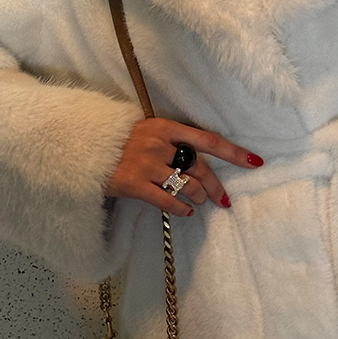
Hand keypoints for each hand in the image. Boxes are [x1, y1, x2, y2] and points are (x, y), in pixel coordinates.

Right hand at [105, 117, 263, 216]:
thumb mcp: (146, 132)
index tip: (255, 162)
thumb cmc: (119, 142)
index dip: (233, 152)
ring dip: (198, 197)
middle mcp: (157, 143)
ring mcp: (144, 163)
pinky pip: (167, 200)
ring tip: (199, 202)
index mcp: (164, 127)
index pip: (207, 140)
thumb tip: (200, 162)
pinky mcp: (133, 184)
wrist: (83, 149)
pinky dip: (181, 209)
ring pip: (185, 185)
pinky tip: (186, 212)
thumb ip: (172, 142)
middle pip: (198, 167)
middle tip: (223, 199)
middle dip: (214, 185)